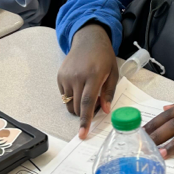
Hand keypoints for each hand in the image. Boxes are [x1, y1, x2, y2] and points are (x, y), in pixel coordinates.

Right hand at [57, 23, 118, 138]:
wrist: (88, 39)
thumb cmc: (104, 56)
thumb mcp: (113, 72)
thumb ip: (109, 93)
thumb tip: (105, 111)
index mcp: (94, 74)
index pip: (87, 102)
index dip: (85, 119)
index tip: (83, 134)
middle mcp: (78, 75)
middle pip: (77, 106)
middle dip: (84, 113)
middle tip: (96, 104)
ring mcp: (67, 76)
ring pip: (69, 103)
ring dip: (78, 106)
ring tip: (87, 92)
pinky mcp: (60, 76)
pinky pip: (64, 95)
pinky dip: (72, 97)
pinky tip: (80, 84)